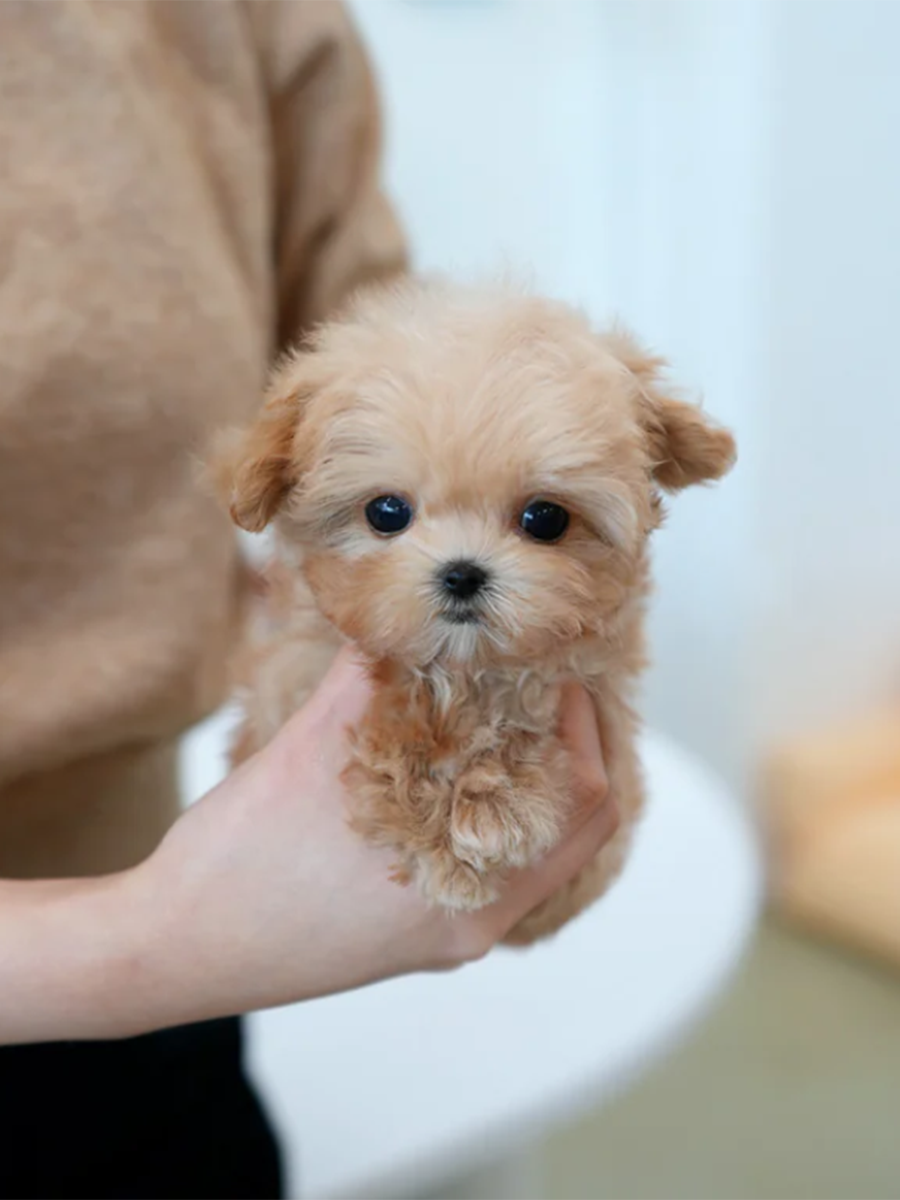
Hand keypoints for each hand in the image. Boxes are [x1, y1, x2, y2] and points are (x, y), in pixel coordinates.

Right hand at [126, 650, 615, 1029]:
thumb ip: (366, 679)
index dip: (587, 729)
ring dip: (522, 783)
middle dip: (560, 752)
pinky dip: (480, 814)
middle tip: (535, 690)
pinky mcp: (404, 939)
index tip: (560, 675)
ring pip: (524, 852)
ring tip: (492, 719)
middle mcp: (469, 923)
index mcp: (470, 894)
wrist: (169, 947)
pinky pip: (479, 870)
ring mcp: (438, 936)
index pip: (588, 807)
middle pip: (566, 832)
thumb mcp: (305, 754)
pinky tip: (442, 769)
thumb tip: (396, 609)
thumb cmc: (235, 862)